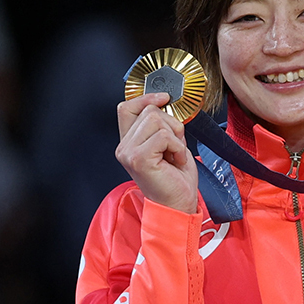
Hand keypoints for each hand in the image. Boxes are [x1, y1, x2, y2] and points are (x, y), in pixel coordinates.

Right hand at [115, 92, 197, 213]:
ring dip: (175, 137)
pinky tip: (175, 161)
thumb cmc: (176, 179)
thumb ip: (162, 125)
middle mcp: (124, 147)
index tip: (165, 98)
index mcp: (129, 142)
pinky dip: (178, 147)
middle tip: (174, 147)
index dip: (146, 98)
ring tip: (174, 155)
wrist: (178, 205)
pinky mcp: (139, 159)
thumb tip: (166, 104)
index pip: (127, 107)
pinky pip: (164, 136)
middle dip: (171, 124)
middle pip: (149, 111)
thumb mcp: (170, 144)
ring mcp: (129, 153)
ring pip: (157, 121)